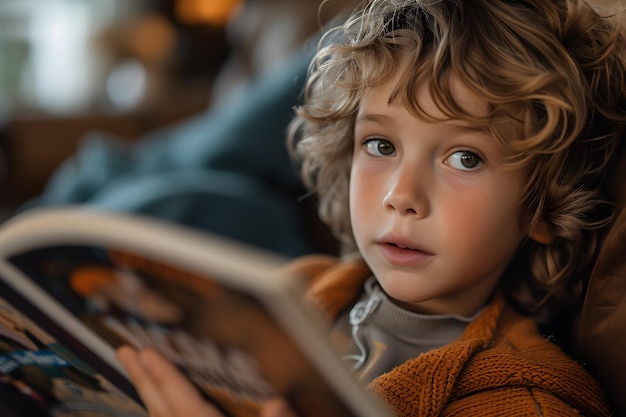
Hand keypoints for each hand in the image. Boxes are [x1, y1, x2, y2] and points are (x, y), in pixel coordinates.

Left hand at [117, 346, 297, 416]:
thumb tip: (278, 402)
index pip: (184, 405)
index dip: (166, 377)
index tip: (146, 353)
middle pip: (162, 411)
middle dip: (143, 380)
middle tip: (124, 351)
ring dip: (148, 395)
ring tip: (136, 371)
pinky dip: (160, 415)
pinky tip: (159, 408)